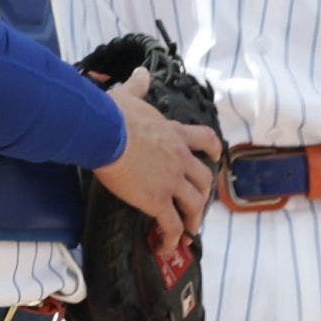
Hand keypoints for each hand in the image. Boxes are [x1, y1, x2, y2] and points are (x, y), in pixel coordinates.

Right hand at [93, 67, 220, 256]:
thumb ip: (138, 87)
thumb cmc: (112, 113)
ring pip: (194, 203)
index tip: (216, 157)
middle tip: (199, 204)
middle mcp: (179, 157)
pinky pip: (171, 223)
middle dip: (204, 193)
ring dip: (193, 218)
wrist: (104, 131)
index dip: (214, 150)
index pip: (205, 140)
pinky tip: (168, 247)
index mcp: (174, 134)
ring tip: (190, 230)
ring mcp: (171, 180)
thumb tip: (141, 73)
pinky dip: (172, 237)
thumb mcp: (129, 95)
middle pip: (204, 178)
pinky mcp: (157, 199)